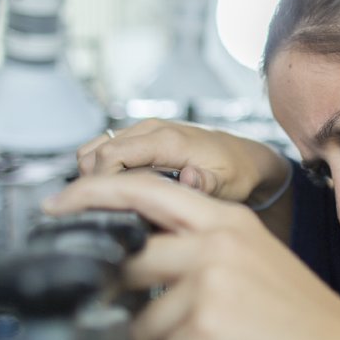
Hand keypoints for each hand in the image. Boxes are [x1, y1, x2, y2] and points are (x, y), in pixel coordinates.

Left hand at [42, 172, 339, 339]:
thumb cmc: (310, 330)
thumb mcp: (259, 267)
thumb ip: (202, 256)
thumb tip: (137, 271)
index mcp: (231, 223)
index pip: (146, 189)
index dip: (92, 194)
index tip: (58, 206)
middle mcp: (217, 243)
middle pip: (127, 262)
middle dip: (122, 305)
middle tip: (148, 335)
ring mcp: (208, 282)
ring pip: (139, 326)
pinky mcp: (203, 328)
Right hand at [77, 120, 288, 206]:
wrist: (244, 157)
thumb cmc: (236, 172)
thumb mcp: (228, 183)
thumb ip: (207, 183)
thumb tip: (189, 179)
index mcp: (167, 140)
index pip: (111, 155)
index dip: (101, 183)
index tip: (106, 208)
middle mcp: (151, 129)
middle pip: (96, 151)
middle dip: (94, 182)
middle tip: (108, 210)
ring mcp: (144, 130)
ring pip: (95, 147)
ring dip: (95, 174)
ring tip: (114, 200)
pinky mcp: (142, 136)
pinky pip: (106, 147)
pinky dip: (102, 167)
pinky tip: (121, 189)